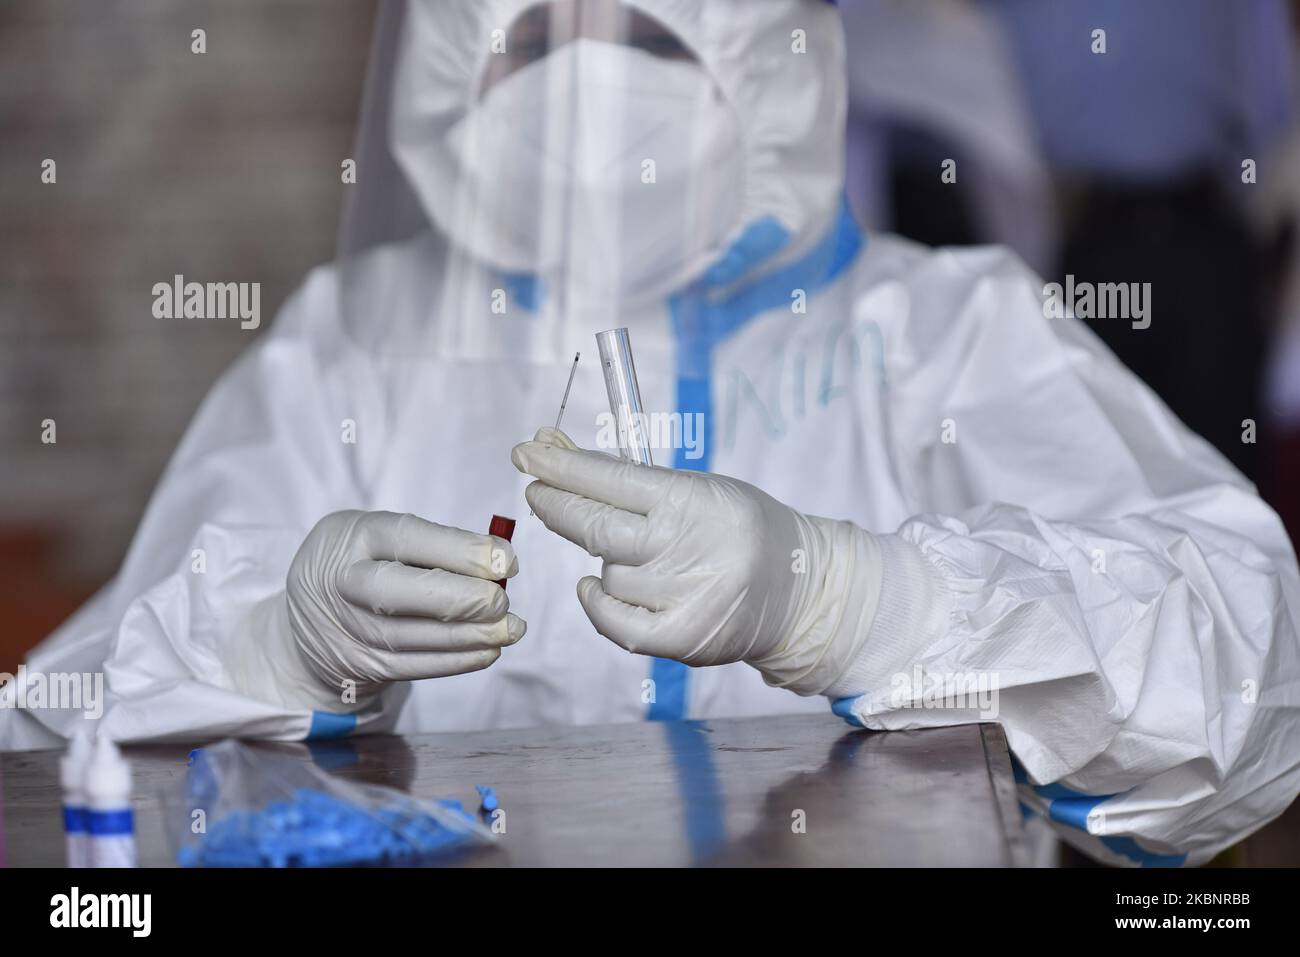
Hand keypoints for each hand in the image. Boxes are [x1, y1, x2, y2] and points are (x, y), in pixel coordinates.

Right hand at [234, 510, 524, 711]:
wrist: (312, 615)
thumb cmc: (368, 561)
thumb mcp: (385, 535)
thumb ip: (436, 544)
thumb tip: (499, 562)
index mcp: (353, 535)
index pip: (406, 538)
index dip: (459, 550)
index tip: (505, 561)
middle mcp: (343, 581)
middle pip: (395, 593)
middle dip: (460, 599)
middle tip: (502, 601)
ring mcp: (347, 627)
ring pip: (409, 637)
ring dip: (469, 636)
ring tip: (510, 629)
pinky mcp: (361, 664)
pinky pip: (413, 667)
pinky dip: (456, 661)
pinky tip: (488, 650)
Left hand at [512, 428, 882, 693]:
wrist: (799, 589)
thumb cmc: (738, 528)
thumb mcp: (697, 488)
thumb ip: (630, 478)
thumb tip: (554, 448)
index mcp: (693, 502)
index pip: (611, 480)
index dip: (562, 466)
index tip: (527, 452)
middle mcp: (687, 549)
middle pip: (596, 527)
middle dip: (557, 504)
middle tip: (536, 487)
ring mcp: (683, 597)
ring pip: (607, 572)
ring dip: (605, 558)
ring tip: (639, 552)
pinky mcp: (680, 638)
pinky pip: (614, 621)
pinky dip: (598, 602)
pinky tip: (595, 587)